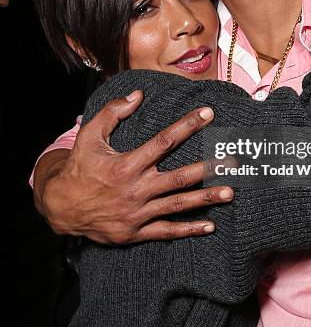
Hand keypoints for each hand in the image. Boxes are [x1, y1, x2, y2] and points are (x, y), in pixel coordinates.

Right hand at [34, 91, 232, 243]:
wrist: (61, 207)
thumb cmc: (79, 168)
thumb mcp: (89, 136)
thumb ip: (112, 113)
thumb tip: (137, 94)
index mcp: (126, 164)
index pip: (164, 141)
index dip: (187, 125)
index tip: (208, 113)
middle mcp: (135, 189)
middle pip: (179, 177)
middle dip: (208, 168)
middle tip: (233, 162)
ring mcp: (137, 213)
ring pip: (177, 205)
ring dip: (205, 199)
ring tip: (229, 192)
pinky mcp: (135, 232)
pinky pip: (166, 232)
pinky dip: (188, 229)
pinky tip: (209, 226)